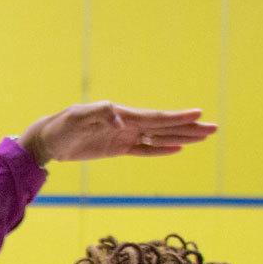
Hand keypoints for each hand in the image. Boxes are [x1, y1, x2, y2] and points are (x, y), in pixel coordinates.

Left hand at [19, 102, 216, 164]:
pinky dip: (161, 149)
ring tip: (204, 137)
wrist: (48, 138)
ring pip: (160, 138)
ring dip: (182, 137)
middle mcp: (127, 124)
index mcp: (121, 115)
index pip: (155, 117)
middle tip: (214, 128)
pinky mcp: (118, 148)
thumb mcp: (76, 118)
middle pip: (165, 127)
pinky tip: (178, 148)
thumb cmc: (61, 125)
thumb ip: (99, 114)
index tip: (198, 113)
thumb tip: (121, 119)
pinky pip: (145, 150)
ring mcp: (125, 136)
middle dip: (189, 128)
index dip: (177, 117)